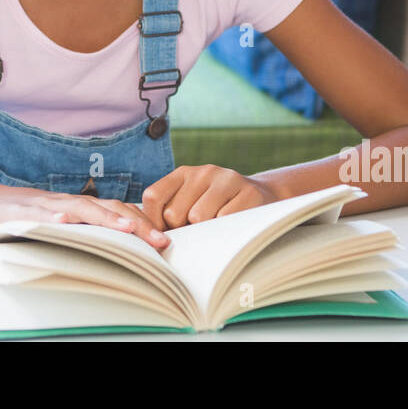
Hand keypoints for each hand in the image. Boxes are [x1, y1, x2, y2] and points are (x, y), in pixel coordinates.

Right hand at [0, 186, 171, 249]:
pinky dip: (55, 219)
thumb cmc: (29, 218)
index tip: (165, 240)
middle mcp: (71, 204)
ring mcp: (50, 206)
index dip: (143, 223)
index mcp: (82, 208)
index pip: (119, 211)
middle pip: (110, 208)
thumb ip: (89, 230)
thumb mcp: (63, 224)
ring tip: (127, 229)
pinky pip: (43, 216)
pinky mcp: (27, 213)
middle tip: (160, 241)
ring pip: (83, 209)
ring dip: (107, 218)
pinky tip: (64, 224)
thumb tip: (122, 247)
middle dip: (137, 224)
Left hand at [142, 165, 280, 230]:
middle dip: (181, 231)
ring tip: (214, 227)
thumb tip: (147, 237)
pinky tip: (230, 225)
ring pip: (198, 218)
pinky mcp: (248, 192)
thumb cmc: (217, 209)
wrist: (260, 198)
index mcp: (184, 173)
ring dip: (204, 232)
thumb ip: (167, 213)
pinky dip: (223, 231)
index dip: (153, 222)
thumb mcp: (191, 203)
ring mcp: (226, 179)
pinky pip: (223, 221)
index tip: (163, 237)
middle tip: (196, 232)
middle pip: (173, 213)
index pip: (153, 196)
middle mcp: (203, 172)